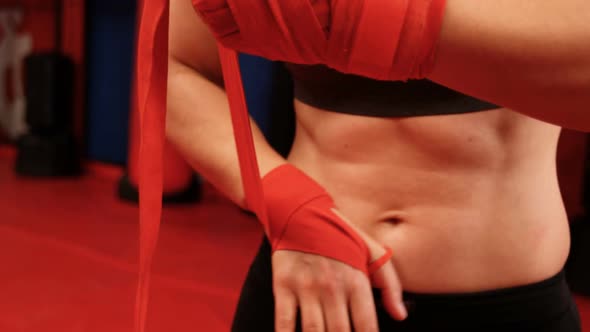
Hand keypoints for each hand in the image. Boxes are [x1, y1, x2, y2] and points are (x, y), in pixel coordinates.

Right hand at [271, 210, 406, 331]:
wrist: (301, 211)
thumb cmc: (339, 234)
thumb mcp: (372, 251)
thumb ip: (390, 284)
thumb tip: (400, 315)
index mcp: (357, 280)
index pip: (366, 326)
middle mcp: (333, 286)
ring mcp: (306, 287)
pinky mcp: (283, 285)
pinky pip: (284, 322)